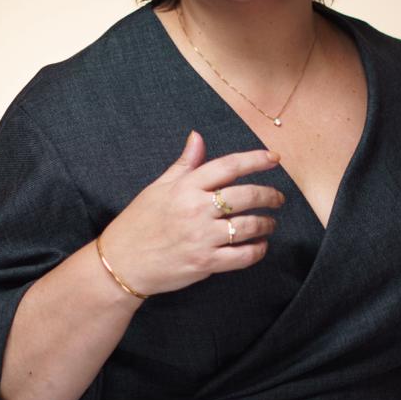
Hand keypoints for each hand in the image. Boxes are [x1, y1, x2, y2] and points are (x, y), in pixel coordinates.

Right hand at [98, 129, 285, 297]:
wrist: (121, 262)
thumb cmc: (138, 223)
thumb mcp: (158, 187)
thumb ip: (184, 163)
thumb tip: (197, 136)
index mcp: (185, 187)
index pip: (228, 166)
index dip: (256, 160)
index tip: (274, 159)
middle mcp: (196, 209)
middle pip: (246, 196)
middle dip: (270, 195)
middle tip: (279, 198)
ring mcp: (202, 237)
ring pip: (249, 226)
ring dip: (266, 224)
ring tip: (270, 223)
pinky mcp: (204, 263)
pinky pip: (242, 256)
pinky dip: (257, 250)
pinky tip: (260, 246)